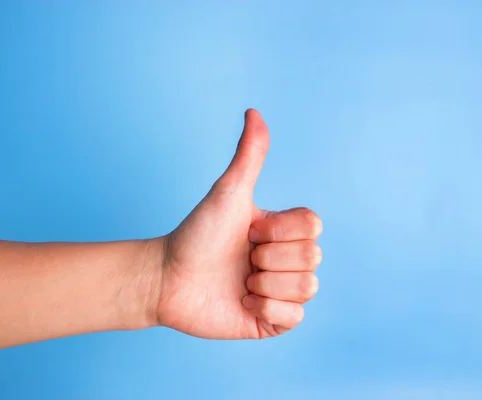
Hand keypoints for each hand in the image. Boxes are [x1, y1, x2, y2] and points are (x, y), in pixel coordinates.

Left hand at [155, 109, 322, 338]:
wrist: (168, 278)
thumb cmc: (197, 233)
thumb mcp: (228, 193)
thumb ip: (248, 156)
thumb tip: (254, 111)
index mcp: (283, 231)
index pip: (313, 227)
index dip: (279, 230)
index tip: (247, 231)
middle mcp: (287, 260)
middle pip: (312, 258)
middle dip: (268, 258)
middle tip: (241, 258)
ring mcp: (282, 292)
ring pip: (307, 287)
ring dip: (265, 284)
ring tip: (240, 282)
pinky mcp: (273, 321)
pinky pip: (295, 317)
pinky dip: (267, 309)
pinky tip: (243, 303)